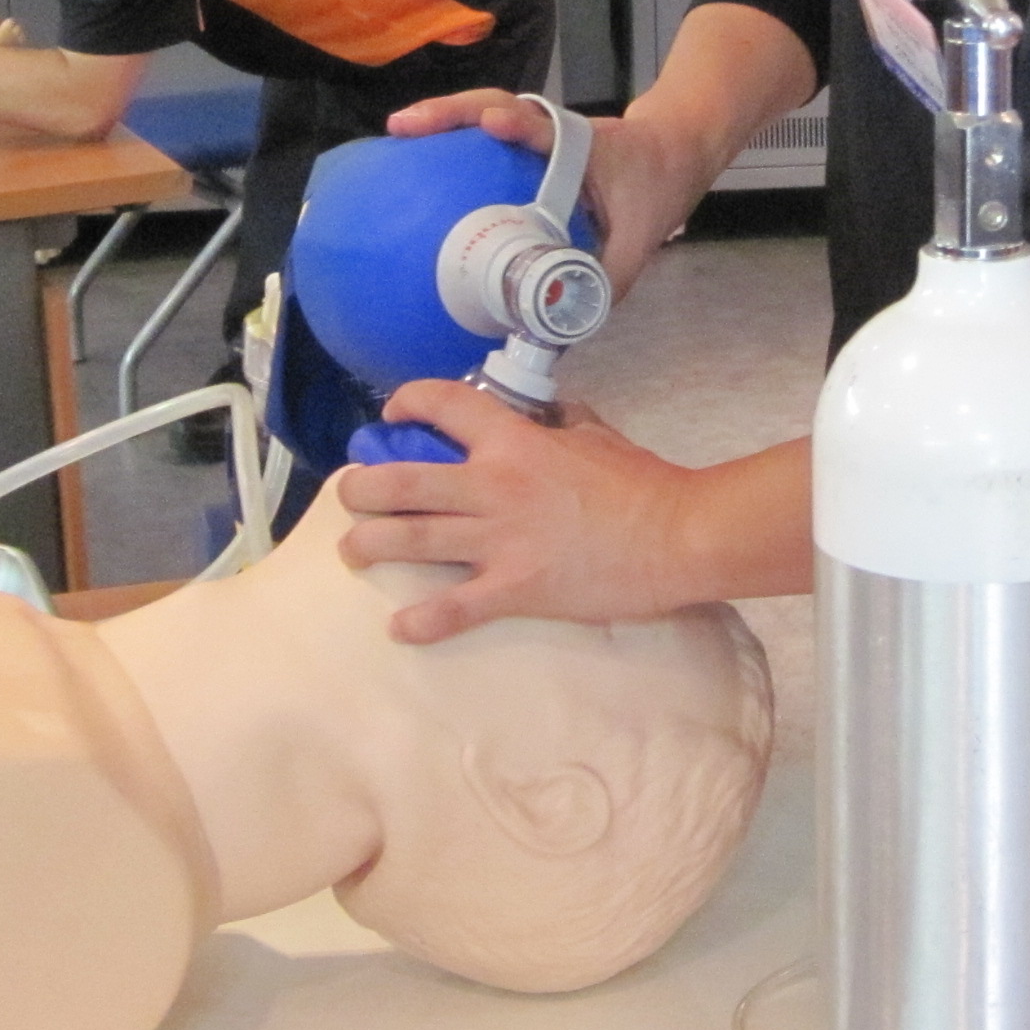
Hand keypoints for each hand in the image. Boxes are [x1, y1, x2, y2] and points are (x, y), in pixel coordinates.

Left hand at [336, 381, 697, 643]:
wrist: (676, 536)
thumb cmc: (641, 484)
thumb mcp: (597, 433)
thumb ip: (561, 421)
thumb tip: (548, 413)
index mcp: (514, 441)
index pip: (444, 405)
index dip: (407, 402)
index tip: (393, 415)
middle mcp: (493, 486)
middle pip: (402, 481)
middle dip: (363, 488)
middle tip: (353, 495)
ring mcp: (499, 540)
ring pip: (410, 539)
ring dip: (369, 545)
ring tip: (353, 550)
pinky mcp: (513, 588)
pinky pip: (453, 608)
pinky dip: (422, 621)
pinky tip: (400, 627)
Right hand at [382, 90, 701, 293]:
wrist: (671, 151)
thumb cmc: (654, 186)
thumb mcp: (640, 238)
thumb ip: (606, 280)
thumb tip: (560, 332)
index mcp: (581, 146)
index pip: (546, 128)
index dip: (518, 124)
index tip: (492, 123)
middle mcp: (552, 129)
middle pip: (495, 105)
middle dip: (449, 111)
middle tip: (403, 126)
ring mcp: (537, 130)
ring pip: (482, 111)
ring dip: (440, 118)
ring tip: (398, 131)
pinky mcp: (527, 139)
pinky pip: (482, 134)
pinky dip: (450, 139)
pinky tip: (417, 161)